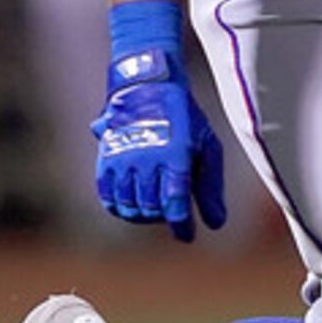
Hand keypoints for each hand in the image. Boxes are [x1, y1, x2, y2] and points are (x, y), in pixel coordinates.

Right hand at [92, 1, 225, 240]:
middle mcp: (147, 159)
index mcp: (176, 156)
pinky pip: (108, 196)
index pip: (175, 203)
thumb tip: (216, 223)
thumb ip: (210, 186)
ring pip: (129, 206)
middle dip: (164, 218)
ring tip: (153, 209)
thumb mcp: (206, 146)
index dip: (181, 225)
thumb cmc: (185, 119)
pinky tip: (131, 206)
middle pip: (152, 208)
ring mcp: (123, 159)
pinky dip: (119, 207)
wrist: (148, 87)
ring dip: (143, 215)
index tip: (187, 235)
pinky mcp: (106, 159)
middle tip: (172, 212)